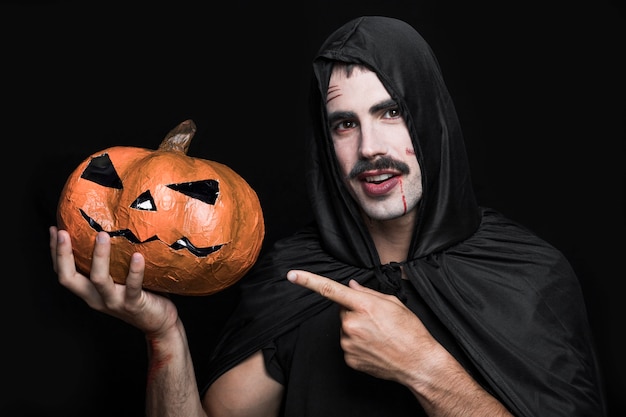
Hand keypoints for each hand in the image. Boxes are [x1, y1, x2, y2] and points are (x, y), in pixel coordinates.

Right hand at [50, 226, 178, 336]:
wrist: (158, 323)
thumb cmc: (141, 295)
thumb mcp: (119, 279)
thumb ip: (112, 262)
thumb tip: (113, 229)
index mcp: (89, 291)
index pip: (64, 272)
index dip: (55, 253)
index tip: (53, 230)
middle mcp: (96, 298)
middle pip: (69, 278)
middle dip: (63, 255)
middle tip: (63, 232)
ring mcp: (114, 302)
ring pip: (99, 280)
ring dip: (99, 256)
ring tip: (102, 235)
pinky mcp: (133, 304)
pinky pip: (132, 286)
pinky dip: (135, 271)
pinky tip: (137, 255)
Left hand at [286, 269, 439, 384]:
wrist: (418, 363)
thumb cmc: (410, 332)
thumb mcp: (393, 304)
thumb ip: (368, 293)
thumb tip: (351, 287)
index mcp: (363, 306)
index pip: (329, 289)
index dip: (308, 281)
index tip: (292, 275)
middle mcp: (351, 324)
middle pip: (343, 310)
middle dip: (355, 312)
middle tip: (376, 321)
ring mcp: (348, 343)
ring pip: (345, 328)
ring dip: (357, 328)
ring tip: (379, 335)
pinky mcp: (349, 358)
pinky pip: (348, 344)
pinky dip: (358, 344)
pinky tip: (375, 346)